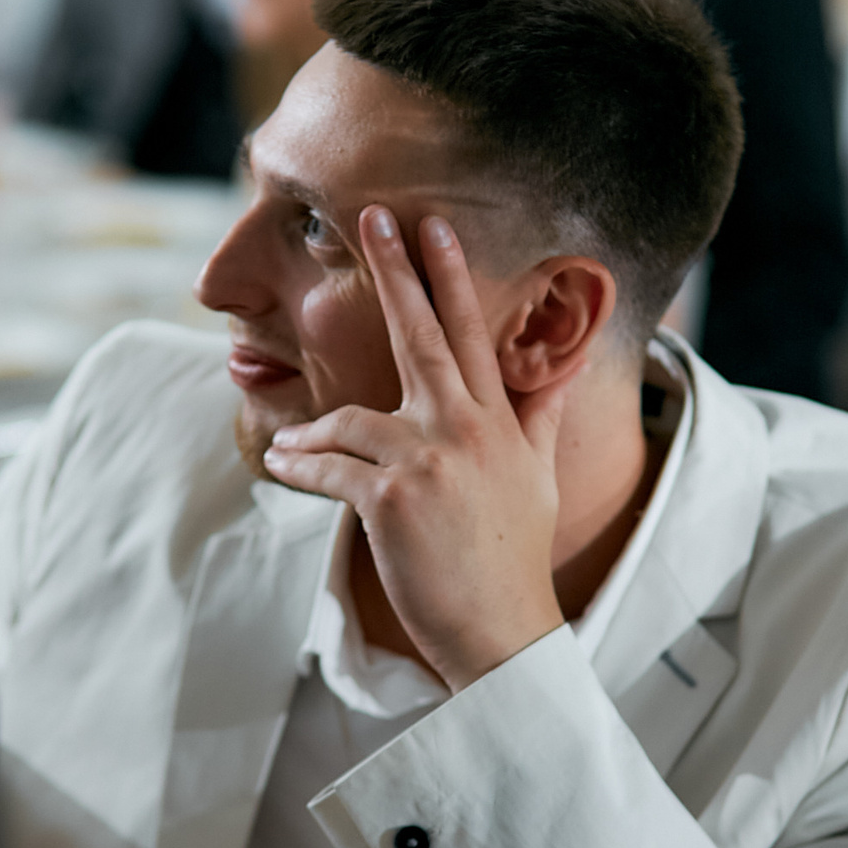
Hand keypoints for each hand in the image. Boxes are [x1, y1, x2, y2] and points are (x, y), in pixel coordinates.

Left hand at [260, 206, 568, 689]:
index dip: (450, 277)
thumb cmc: (514, 556)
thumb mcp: (540, 478)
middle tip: (372, 217)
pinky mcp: (390, 499)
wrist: (501, 629)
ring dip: (311, 432)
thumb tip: (565, 370)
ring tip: (288, 444)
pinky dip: (300, 467)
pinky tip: (281, 463)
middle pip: (423, 337)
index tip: (432, 228)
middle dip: (397, 274)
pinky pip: (328, 468)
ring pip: (350, 419)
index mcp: (497, 422)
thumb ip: (541, 416)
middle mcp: (465, 430)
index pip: (473, 335)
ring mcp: (428, 461)